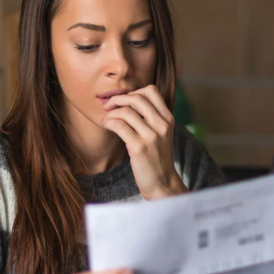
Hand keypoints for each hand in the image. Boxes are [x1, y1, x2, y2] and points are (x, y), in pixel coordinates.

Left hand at [101, 85, 186, 199]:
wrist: (162, 183)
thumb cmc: (157, 158)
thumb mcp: (161, 134)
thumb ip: (151, 118)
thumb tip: (128, 101)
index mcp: (168, 119)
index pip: (151, 91)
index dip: (134, 92)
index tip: (124, 102)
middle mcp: (162, 125)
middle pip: (137, 98)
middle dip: (118, 99)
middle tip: (108, 106)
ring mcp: (152, 136)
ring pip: (126, 111)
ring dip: (111, 113)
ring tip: (106, 120)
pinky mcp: (139, 148)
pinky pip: (119, 126)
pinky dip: (109, 122)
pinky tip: (106, 126)